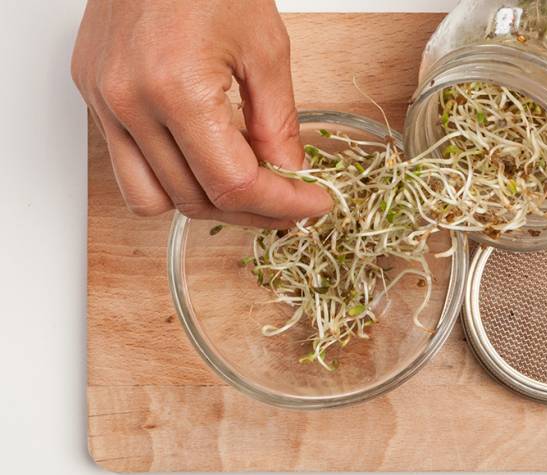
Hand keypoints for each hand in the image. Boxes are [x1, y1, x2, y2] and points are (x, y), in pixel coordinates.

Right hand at [72, 0, 331, 227]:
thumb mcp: (266, 48)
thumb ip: (279, 123)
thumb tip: (288, 173)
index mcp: (177, 88)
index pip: (233, 183)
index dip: (282, 205)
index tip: (311, 205)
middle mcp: (130, 103)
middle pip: (194, 200)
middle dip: (251, 212)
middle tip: (288, 202)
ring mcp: (104, 101)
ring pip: (151, 198)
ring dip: (204, 203)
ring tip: (244, 186)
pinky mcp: (92, 94)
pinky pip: (127, 166)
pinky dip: (169, 177)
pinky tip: (203, 158)